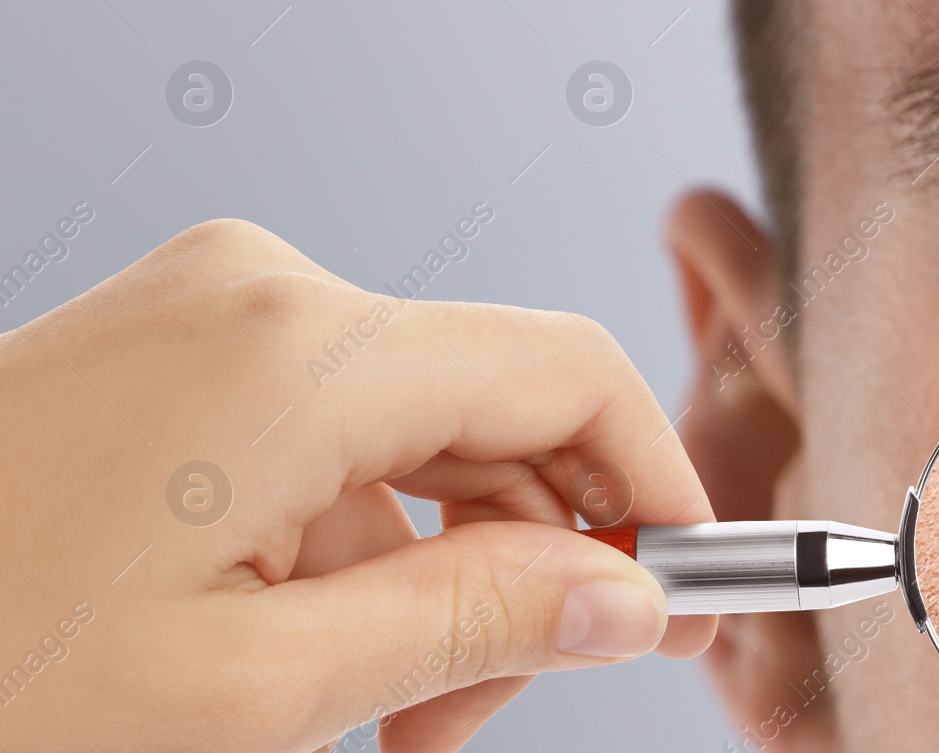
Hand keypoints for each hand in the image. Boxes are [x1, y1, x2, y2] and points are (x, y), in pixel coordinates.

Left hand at [0, 220, 716, 751]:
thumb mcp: (258, 689)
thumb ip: (474, 623)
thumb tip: (627, 595)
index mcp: (303, 348)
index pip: (570, 372)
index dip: (659, 479)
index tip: (690, 580)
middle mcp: (268, 294)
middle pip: (497, 409)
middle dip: (534, 560)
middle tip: (515, 699)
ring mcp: (215, 312)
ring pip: (414, 437)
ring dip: (440, 572)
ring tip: (397, 712)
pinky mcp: (180, 349)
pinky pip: (330, 437)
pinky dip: (359, 547)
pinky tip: (325, 654)